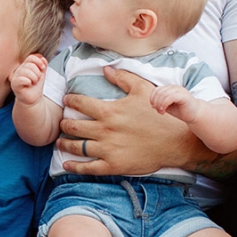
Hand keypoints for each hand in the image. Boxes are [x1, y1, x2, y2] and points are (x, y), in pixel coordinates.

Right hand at [10, 54, 47, 104]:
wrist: (33, 98)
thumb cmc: (36, 86)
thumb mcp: (42, 73)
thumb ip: (43, 65)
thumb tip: (43, 58)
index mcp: (25, 65)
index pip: (31, 57)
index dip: (38, 61)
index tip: (43, 68)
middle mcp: (19, 69)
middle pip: (30, 64)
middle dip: (37, 73)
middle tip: (37, 79)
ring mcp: (16, 76)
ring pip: (26, 71)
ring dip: (34, 78)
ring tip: (33, 82)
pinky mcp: (14, 84)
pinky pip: (21, 79)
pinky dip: (28, 82)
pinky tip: (29, 85)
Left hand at [58, 67, 195, 174]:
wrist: (176, 142)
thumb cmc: (159, 114)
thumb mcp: (143, 89)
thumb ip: (122, 77)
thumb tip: (105, 69)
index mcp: (109, 111)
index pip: (80, 103)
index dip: (70, 101)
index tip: (66, 100)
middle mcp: (104, 130)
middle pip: (74, 126)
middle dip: (64, 123)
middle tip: (61, 122)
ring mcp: (107, 149)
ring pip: (77, 147)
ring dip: (65, 144)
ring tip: (60, 142)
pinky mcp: (112, 165)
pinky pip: (88, 167)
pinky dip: (74, 166)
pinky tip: (67, 164)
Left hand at [149, 84, 200, 123]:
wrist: (195, 114)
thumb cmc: (181, 110)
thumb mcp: (167, 106)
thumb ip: (160, 102)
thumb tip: (152, 103)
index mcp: (170, 88)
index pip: (156, 90)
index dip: (152, 98)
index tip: (154, 107)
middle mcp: (175, 87)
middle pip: (159, 92)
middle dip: (155, 103)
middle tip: (158, 111)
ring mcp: (180, 90)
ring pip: (163, 94)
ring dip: (159, 105)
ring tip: (161, 112)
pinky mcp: (184, 95)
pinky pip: (170, 97)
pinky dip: (164, 104)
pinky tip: (164, 110)